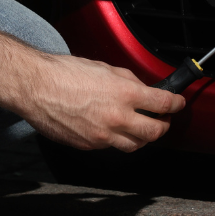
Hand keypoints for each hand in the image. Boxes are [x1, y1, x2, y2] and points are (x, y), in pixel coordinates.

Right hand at [21, 55, 186, 151]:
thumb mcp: (105, 68)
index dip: (176, 104)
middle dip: (164, 126)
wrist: (36, 88)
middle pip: (155, 132)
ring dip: (143, 137)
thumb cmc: (64, 73)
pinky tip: (113, 128)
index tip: (178, 103)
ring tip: (141, 127)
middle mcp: (117, 118)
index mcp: (125, 94)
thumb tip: (142, 89)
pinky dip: (117, 139)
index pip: (163, 104)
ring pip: (135, 145)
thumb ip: (128, 81)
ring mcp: (103, 136)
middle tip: (163, 119)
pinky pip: (111, 146)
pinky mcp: (89, 145)